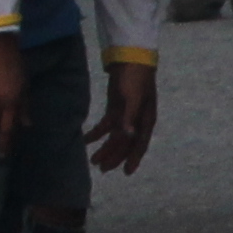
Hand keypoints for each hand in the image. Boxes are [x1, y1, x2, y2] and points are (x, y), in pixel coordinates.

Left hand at [90, 58, 158, 173]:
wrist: (130, 59)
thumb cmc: (135, 78)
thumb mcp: (133, 98)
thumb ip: (130, 117)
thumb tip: (128, 136)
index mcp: (145, 121)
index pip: (139, 145)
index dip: (133, 159)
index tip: (126, 173)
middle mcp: (137, 121)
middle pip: (125, 144)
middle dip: (114, 157)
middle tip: (101, 169)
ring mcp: (126, 115)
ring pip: (115, 137)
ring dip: (105, 148)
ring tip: (93, 160)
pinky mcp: (115, 108)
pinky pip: (106, 126)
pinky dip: (97, 134)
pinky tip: (87, 140)